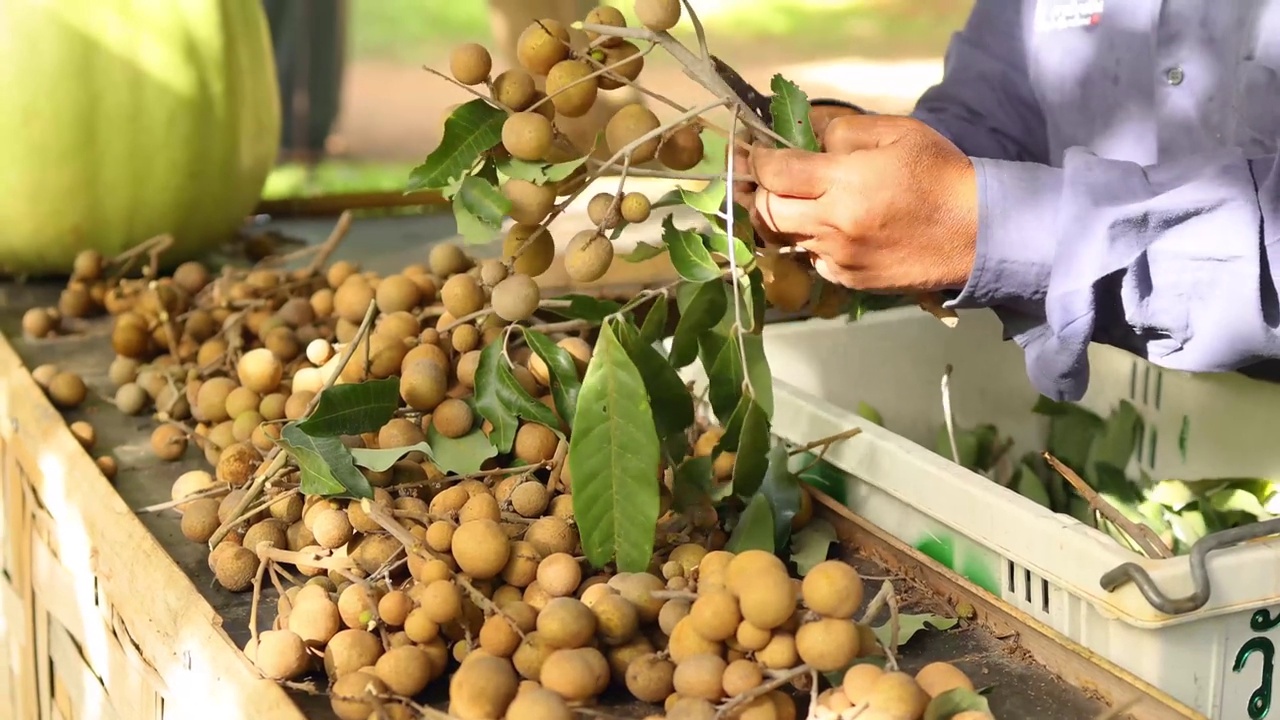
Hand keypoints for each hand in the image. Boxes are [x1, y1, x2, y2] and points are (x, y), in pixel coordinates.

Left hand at [750, 114, 977, 293]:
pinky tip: (830, 228)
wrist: (977, 233)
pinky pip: (813, 260)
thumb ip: (844, 132)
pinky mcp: (849, 281)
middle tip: (765, 179)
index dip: (759, 160)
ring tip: (797, 200)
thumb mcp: (896, 133)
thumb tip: (809, 145)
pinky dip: (812, 242)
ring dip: (786, 219)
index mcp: (844, 184)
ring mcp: (839, 259)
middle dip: (762, 193)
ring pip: (787, 239)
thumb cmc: (938, 174)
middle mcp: (834, 226)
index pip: (777, 173)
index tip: (756, 152)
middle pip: (769, 212)